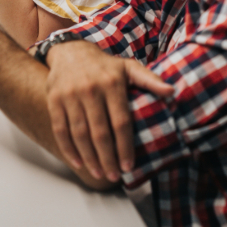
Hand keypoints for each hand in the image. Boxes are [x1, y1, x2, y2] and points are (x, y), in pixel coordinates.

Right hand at [45, 40, 173, 182]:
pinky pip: (60, 128)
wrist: (70, 51)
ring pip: (79, 133)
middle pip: (99, 132)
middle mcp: (89, 89)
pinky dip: (68, 148)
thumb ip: (149, 80)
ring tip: (99, 173)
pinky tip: (78, 161)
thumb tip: (171, 91)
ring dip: (89, 158)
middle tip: (114, 176)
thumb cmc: (104, 65)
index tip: (129, 166)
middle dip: (107, 159)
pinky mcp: (54, 99)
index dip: (125, 147)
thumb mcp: (128, 67)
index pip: (120, 122)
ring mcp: (69, 94)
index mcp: (111, 83)